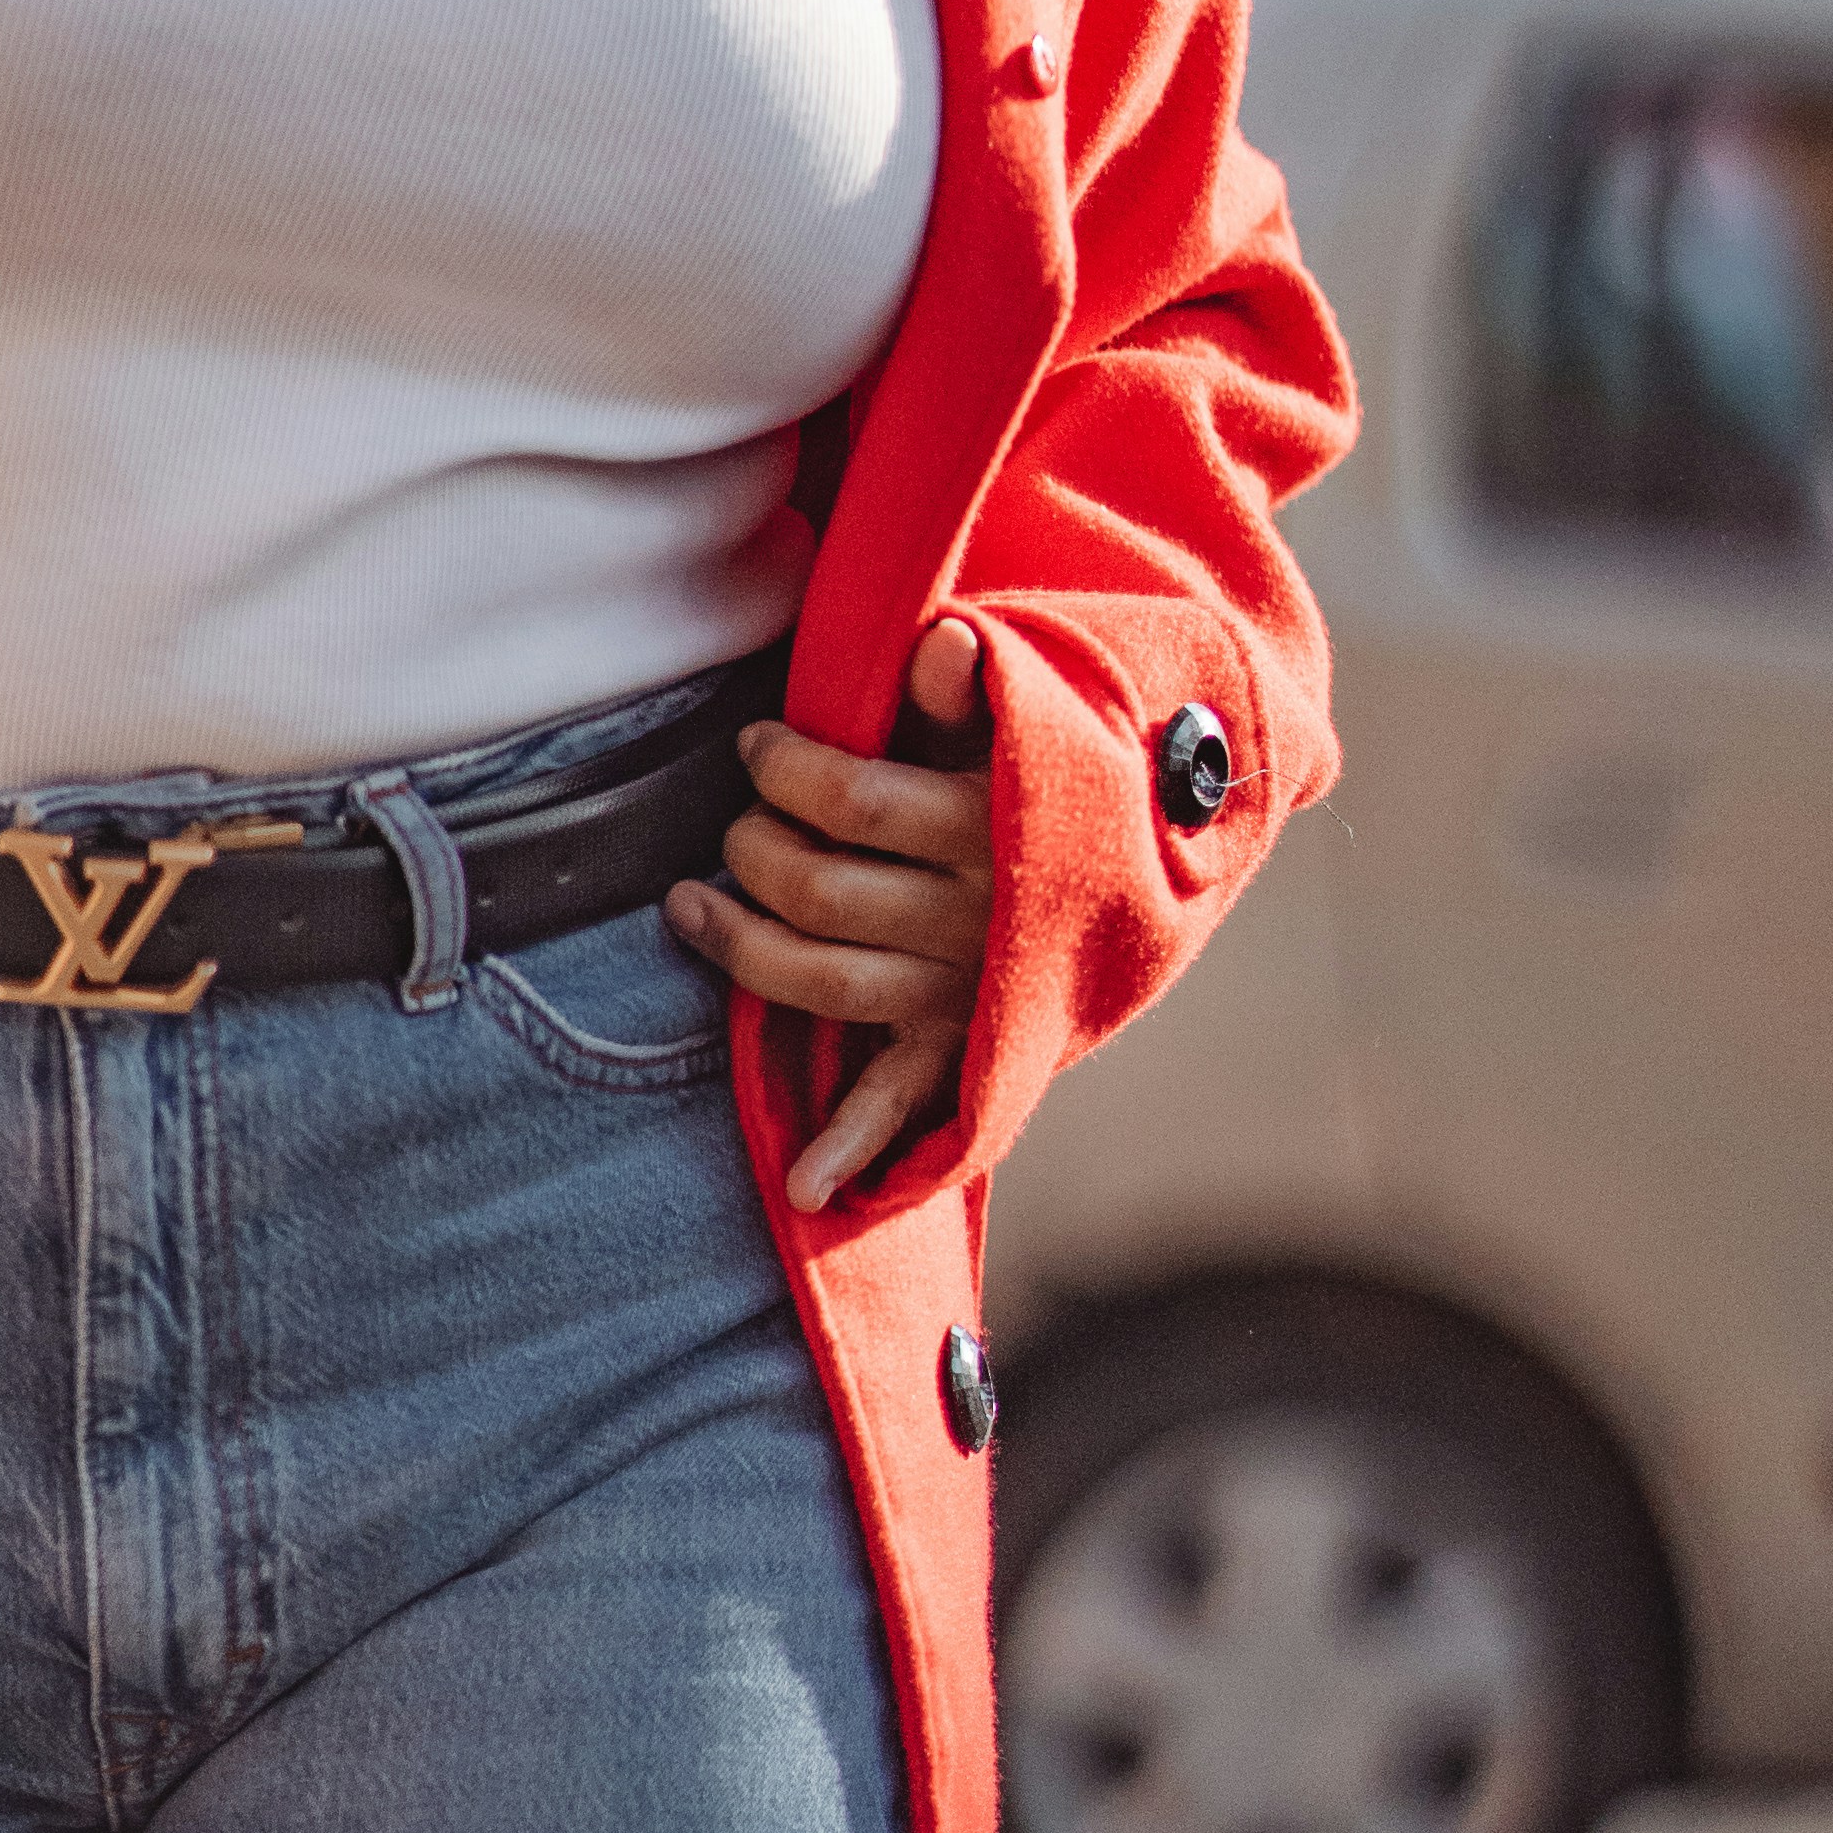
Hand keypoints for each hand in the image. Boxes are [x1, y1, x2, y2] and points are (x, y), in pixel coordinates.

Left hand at [667, 616, 995, 1210]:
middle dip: (752, 848)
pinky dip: (852, 1146)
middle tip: (735, 825)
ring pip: (826, 981)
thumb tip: (944, 646)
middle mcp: (976, 918)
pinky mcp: (962, 1047)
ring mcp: (964, 991)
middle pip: (820, 891)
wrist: (1141, 873)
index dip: (784, 769)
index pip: (853, 800)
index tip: (757, 746)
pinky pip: (901, 1101)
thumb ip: (975, 687)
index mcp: (988, 827)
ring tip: (691, 908)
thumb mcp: (1022, 719)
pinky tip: (804, 1186)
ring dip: (743, 950)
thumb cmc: (1042, 777)